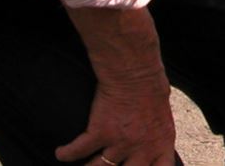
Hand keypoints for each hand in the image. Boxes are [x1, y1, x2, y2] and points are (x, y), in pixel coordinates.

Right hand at [58, 7, 177, 164]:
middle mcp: (142, 148)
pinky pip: (79, 151)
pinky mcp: (100, 132)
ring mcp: (120, 143)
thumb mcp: (163, 116)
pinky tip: (61, 153)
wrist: (134, 70)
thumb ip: (157, 135)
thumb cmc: (151, 86)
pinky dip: (67, 153)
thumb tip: (153, 141)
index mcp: (161, 142)